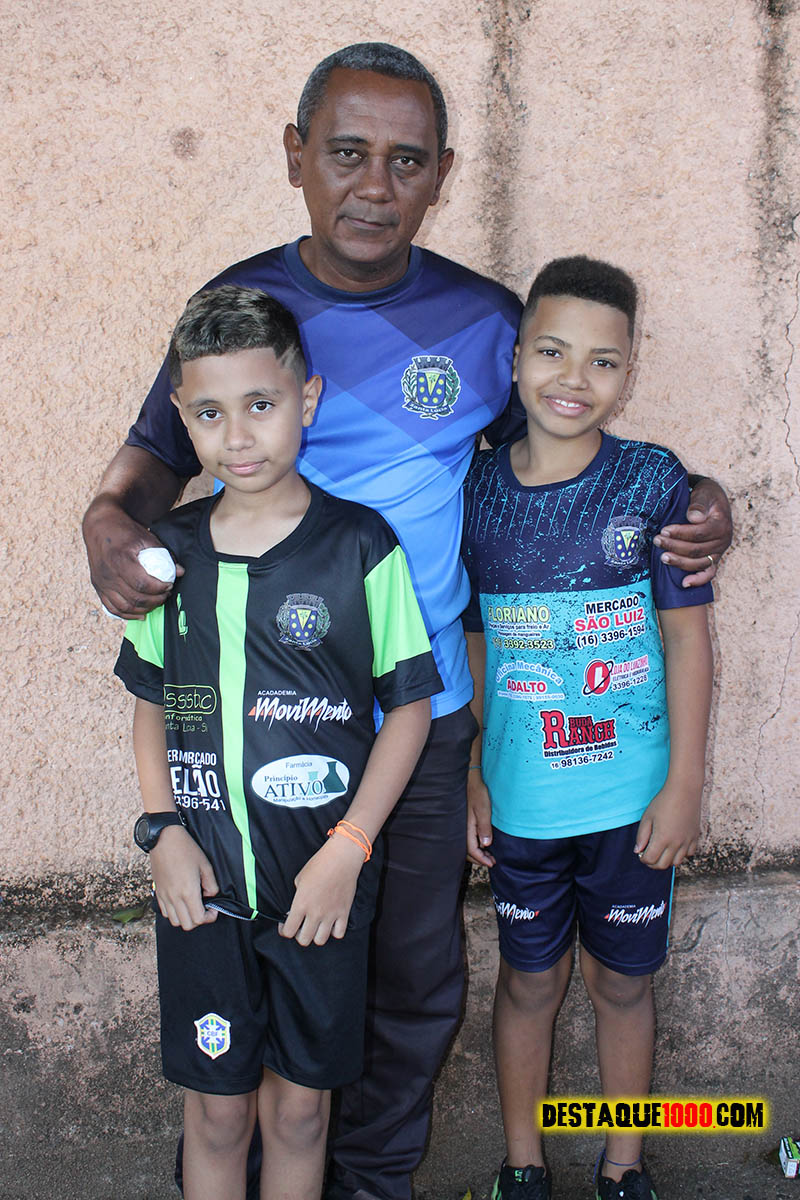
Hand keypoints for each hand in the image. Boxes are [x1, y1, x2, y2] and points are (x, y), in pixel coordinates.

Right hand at [83, 495, 182, 618]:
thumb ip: (164, 555)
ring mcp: (101, 582)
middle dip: (155, 600)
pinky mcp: (98, 587)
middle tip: (166, 594)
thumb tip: (180, 572)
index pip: (142, 584)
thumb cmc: (125, 531)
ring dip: (143, 608)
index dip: (159, 588)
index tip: (169, 585)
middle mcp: (108, 573)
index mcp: (119, 559)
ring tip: (156, 602)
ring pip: (123, 607)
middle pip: (134, 598)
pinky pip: (112, 608)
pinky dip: (127, 614)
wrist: (100, 526)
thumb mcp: (146, 537)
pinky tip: (141, 613)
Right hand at [149, 825, 219, 929]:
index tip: (213, 909)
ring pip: (174, 921)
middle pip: (187, 925)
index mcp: (188, 892)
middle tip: (204, 908)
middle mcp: (175, 898)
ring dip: (185, 918)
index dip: (209, 917)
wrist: (164, 839)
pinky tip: (181, 901)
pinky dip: (174, 912)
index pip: (199, 919)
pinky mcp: (158, 892)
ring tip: (192, 905)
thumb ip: (211, 885)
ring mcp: (164, 896)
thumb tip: (210, 895)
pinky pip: (165, 912)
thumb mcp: (205, 865)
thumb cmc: (186, 849)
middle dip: (198, 920)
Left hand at [279, 834, 363, 945]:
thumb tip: (297, 908)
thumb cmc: (319, 864)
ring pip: (320, 940)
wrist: (341, 858)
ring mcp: (330, 914)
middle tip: (300, 926)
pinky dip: (334, 931)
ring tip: (316, 926)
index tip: (285, 925)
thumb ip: (298, 896)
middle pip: (304, 940)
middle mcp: (315, 912)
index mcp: (301, 904)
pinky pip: (339, 934)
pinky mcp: (344, 913)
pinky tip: (330, 923)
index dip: (284, 930)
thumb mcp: (300, 879)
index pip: (288, 931)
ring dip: (316, 935)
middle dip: (299, 935)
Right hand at [467, 771, 494, 866]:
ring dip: (477, 852)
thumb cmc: (477, 794)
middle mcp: (461, 829)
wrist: (470, 781)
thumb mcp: (483, 811)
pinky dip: (474, 845)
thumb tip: (486, 844)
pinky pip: (467, 838)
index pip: (472, 850)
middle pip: (467, 851)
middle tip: (491, 862)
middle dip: (479, 858)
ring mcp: (462, 825)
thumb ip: (484, 828)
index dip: (482, 859)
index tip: (491, 863)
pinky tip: (482, 843)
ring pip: (467, 845)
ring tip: (488, 855)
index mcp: (466, 828)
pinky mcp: (464, 822)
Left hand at [634, 781, 700, 869]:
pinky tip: (675, 845)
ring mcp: (687, 841)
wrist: (684, 791)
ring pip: (676, 863)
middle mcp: (676, 843)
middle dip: (653, 863)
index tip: (641, 853)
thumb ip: (642, 836)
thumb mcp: (647, 817)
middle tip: (649, 854)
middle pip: (663, 865)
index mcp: (662, 839)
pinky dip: (681, 854)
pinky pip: (689, 854)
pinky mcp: (695, 837)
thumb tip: (638, 851)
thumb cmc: (663, 802)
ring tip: (662, 850)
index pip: (650, 859)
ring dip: (667, 860)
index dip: (643, 859)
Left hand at [654, 477, 731, 586]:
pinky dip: (698, 580)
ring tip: (663, 557)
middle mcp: (723, 541)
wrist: (713, 500)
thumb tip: (694, 517)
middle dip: (675, 547)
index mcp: (721, 525)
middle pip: (697, 549)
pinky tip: (685, 583)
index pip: (699, 533)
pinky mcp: (714, 558)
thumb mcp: (704, 493)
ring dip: (680, 562)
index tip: (664, 531)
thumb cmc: (706, 496)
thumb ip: (699, 504)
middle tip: (657, 541)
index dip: (680, 534)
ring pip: (699, 563)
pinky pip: (709, 573)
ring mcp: (719, 552)